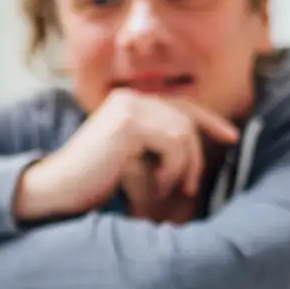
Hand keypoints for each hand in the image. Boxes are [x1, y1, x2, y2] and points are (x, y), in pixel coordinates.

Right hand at [13, 90, 237, 223]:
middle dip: (195, 157)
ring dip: (181, 168)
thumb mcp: (133, 159)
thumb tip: (198, 144)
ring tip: (165, 189)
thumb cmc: (93, 183)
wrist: (58, 190)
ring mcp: (128, 107)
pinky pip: (173, 143)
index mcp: (129, 103)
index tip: (232, 137)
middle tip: (188, 188)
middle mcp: (129, 98)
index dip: (210, 121)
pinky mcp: (128, 124)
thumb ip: (158, 146)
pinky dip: (172, 170)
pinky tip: (156, 185)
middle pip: (186, 120)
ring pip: (183, 133)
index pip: (181, 105)